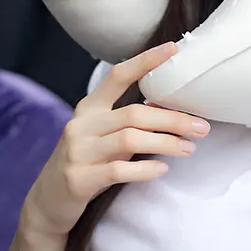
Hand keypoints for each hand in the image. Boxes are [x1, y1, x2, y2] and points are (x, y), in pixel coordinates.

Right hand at [23, 42, 210, 235]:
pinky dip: (145, 170)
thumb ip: (126, 122)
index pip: (118, 76)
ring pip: (129, 140)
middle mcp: (82, 125)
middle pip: (134, 113)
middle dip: (172, 119)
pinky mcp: (79, 179)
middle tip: (201, 126)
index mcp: (89, 108)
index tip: (173, 49)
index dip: (146, 61)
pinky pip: (118, 170)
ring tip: (188, 148)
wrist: (48, 201)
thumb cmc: (85, 164)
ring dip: (165, 143)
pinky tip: (162, 169)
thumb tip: (170, 108)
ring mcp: (78, 152)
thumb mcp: (101, 136)